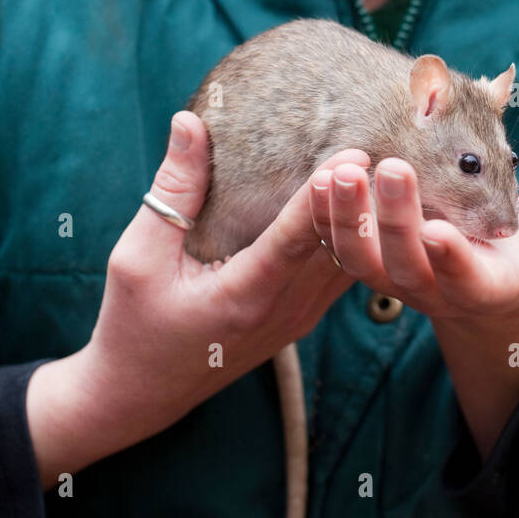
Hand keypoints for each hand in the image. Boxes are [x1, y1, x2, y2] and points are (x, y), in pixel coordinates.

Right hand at [26, 113, 366, 488]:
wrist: (141, 394)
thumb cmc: (133, 323)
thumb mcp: (138, 256)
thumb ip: (173, 191)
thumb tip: (189, 123)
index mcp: (243, 296)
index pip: (296, 240)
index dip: (323, 196)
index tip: (351, 155)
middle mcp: (283, 310)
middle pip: (335, 248)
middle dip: (358, 198)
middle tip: (381, 144)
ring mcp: (299, 318)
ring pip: (348, 262)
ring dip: (363, 218)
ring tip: (385, 166)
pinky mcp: (303, 317)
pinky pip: (340, 273)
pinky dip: (354, 238)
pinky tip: (367, 202)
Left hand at [309, 157, 518, 321]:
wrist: (495, 271)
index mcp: (486, 289)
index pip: (466, 282)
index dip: (453, 261)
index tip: (442, 232)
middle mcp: (433, 287)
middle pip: (405, 264)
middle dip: (395, 218)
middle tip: (390, 167)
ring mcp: (395, 273)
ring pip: (359, 257)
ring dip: (346, 215)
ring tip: (340, 167)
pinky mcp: (368, 255)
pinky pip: (336, 241)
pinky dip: (325, 211)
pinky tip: (321, 169)